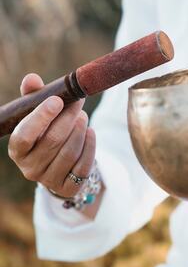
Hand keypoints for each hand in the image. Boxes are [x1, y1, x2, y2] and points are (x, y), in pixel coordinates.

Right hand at [8, 73, 95, 198]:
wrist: (59, 165)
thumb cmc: (46, 134)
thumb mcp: (37, 117)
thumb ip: (34, 97)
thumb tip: (31, 79)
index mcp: (17, 150)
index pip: (24, 135)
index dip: (40, 118)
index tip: (57, 100)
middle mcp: (30, 168)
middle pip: (52, 140)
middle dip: (68, 118)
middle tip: (79, 102)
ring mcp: (49, 180)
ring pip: (69, 152)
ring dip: (80, 130)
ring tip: (83, 116)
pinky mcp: (68, 188)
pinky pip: (82, 166)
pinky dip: (90, 146)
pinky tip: (91, 132)